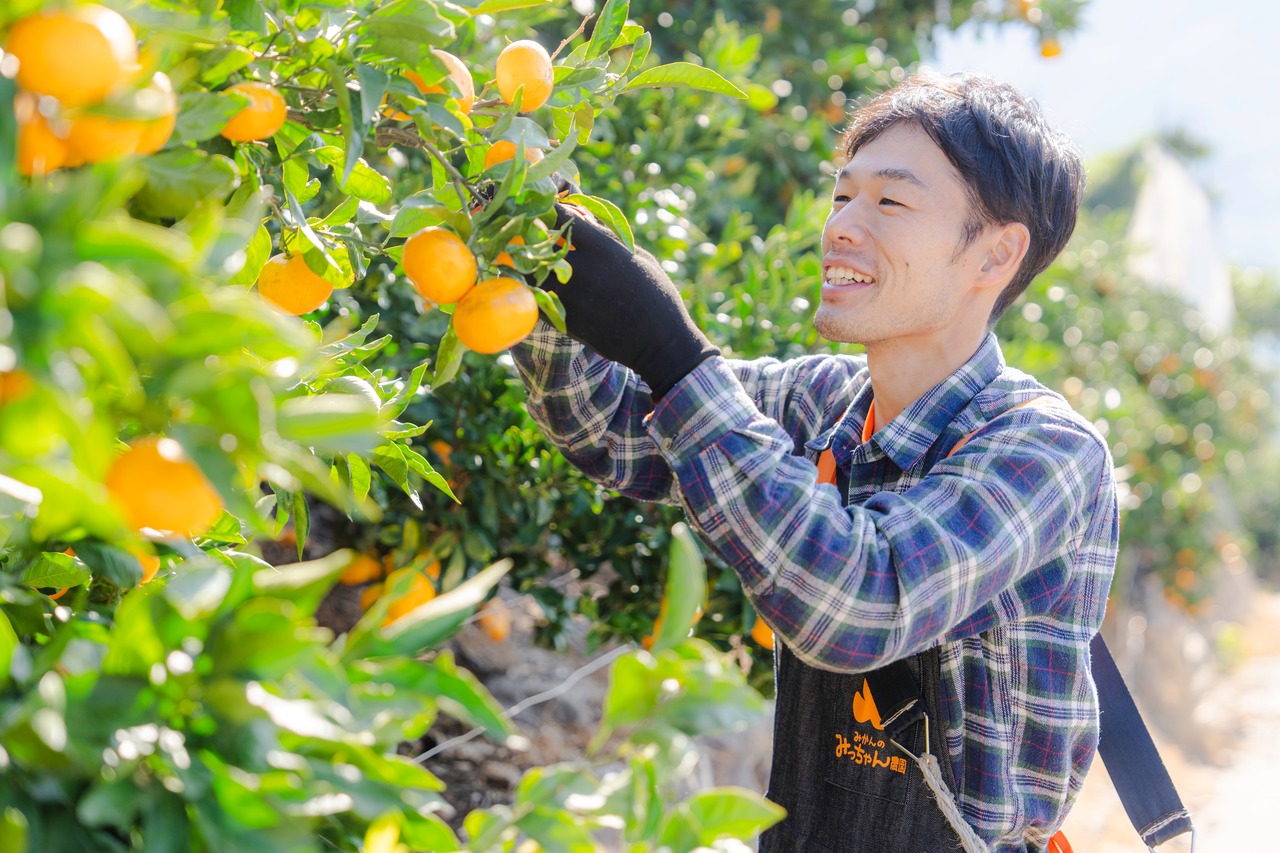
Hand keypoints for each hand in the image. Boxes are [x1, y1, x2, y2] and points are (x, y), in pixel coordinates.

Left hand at [543, 205, 719, 400]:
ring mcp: (568, 296)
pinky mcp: (563, 320)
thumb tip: (582, 217)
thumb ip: (607, 237)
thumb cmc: (656, 294)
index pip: (559, 215)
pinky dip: (534, 289)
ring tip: (530, 259)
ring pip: (530, 272)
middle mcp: (580, 269)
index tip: (542, 206)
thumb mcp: (638, 257)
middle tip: (527, 231)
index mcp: (602, 247)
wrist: (658, 342)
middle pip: (536, 242)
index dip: (547, 209)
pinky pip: (536, 298)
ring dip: (528, 264)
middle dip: (530, 234)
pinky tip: (540, 285)